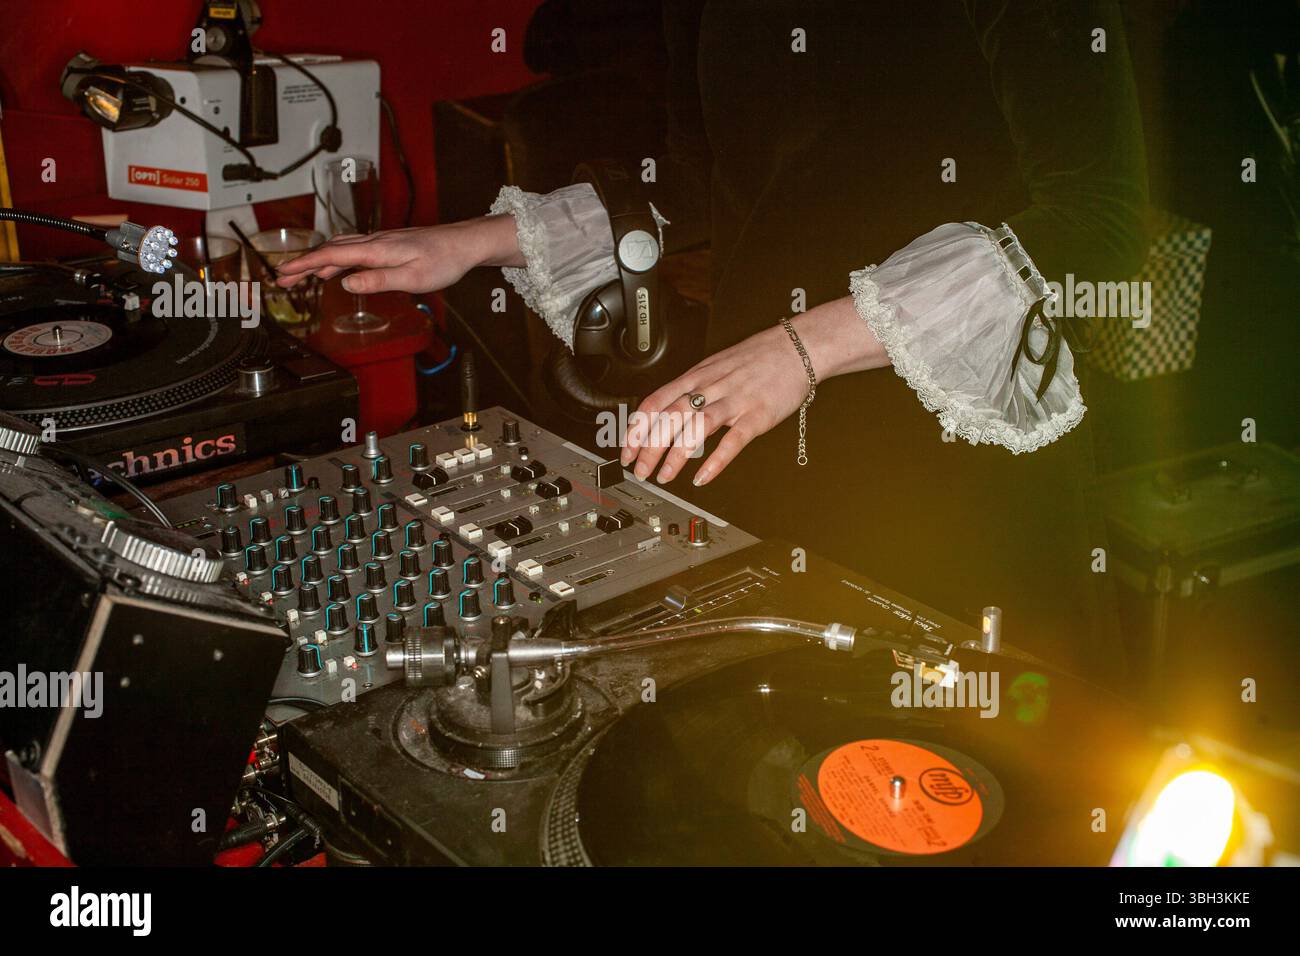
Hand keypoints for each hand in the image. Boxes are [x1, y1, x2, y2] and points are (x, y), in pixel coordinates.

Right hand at [274, 215, 522, 293]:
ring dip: (317, 262)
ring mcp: (380, 242)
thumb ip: (378, 280)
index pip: (331, 255)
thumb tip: (346, 283)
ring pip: (339, 248)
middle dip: (303, 264)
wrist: (464, 243)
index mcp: (376, 250)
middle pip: (329, 250)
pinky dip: (336, 259)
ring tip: (299, 277)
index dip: (304, 264)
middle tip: (281, 279)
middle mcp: (374, 242)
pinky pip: (353, 250)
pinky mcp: (387, 245)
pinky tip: (334, 271)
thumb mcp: (412, 278)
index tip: (282, 273)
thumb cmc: (444, 261)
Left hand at [620, 296, 888, 484]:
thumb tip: (666, 410)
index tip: (626, 450)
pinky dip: (715, 460)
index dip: (637, 427)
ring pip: (696, 427)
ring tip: (663, 476)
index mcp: (697, 376)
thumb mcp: (715, 367)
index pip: (656, 401)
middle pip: (670, 417)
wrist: (797, 346)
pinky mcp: (757, 415)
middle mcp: (710, 387)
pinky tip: (702, 477)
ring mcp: (734, 401)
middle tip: (640, 470)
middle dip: (649, 447)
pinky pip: (733, 440)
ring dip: (675, 455)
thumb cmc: (757, 358)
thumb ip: (691, 389)